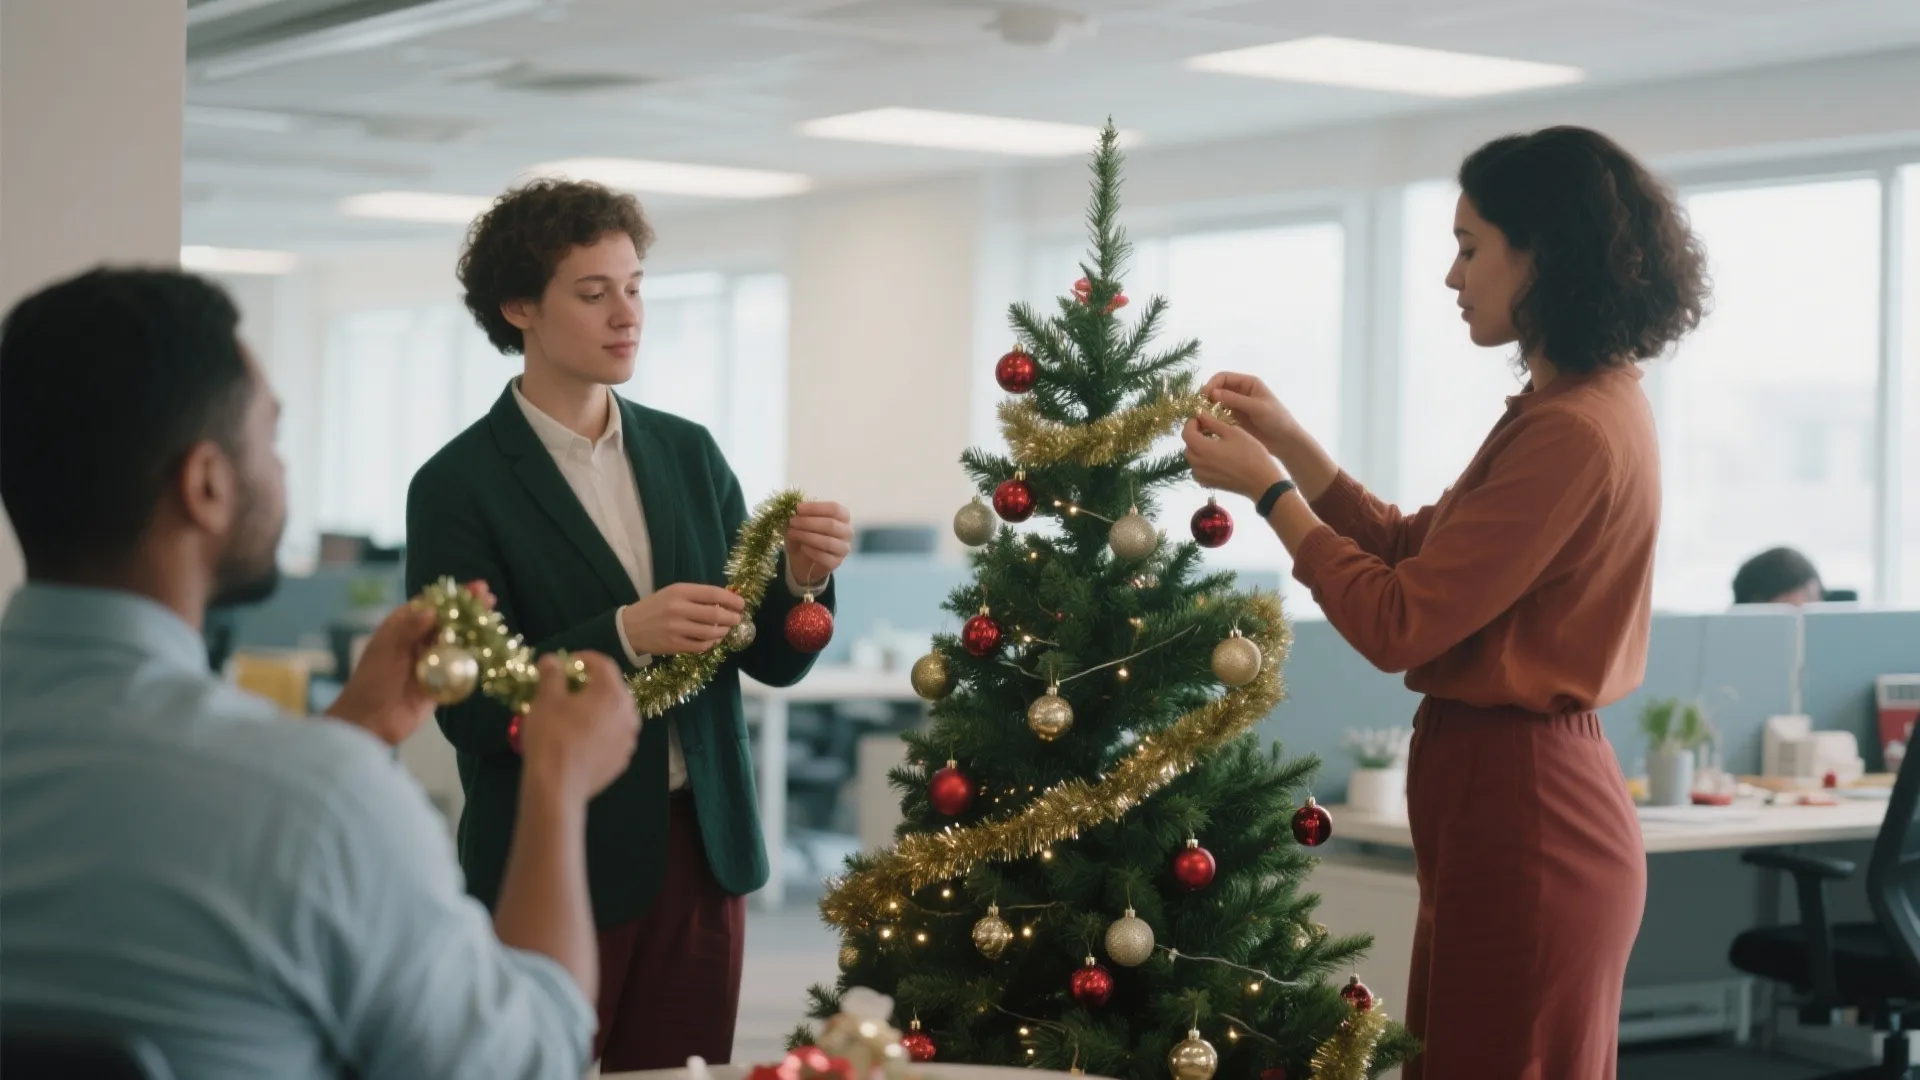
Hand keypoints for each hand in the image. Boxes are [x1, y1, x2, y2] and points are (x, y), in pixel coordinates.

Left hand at [324, 579, 494, 745]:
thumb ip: (408, 628)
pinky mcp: (442, 681)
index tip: (474, 587)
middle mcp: (418, 640)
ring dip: (475, 629)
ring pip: (457, 639)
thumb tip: (432, 609)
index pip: (430, 603)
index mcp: (401, 627)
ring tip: (495, 619)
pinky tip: (491, 647)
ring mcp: (432, 661)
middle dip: (469, 608)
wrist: (372, 722)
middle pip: (448, 619)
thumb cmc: (373, 681)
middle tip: (490, 597)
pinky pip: (461, 665)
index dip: (452, 595)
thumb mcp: (386, 650)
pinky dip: (475, 655)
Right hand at [518, 652, 638, 800]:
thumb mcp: (546, 699)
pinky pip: (613, 736)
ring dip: (597, 709)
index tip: (566, 663)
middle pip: (612, 689)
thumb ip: (552, 674)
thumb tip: (552, 660)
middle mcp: (629, 713)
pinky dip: (600, 731)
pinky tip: (580, 738)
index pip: (603, 664)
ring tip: (573, 714)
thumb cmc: (552, 736)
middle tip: (567, 689)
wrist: (557, 786)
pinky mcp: (622, 759)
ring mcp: (629, 739)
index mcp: (613, 692)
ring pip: (614, 714)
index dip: (584, 659)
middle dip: (591, 684)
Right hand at [620, 583, 744, 655]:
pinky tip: (713, 639)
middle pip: (715, 614)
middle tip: (737, 619)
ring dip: (723, 631)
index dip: (731, 599)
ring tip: (726, 629)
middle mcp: (678, 609)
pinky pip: (701, 646)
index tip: (741, 604)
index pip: (713, 594)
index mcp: (679, 591)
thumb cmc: (655, 607)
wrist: (629, 628)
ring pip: (711, 632)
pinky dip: (711, 643)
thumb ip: (697, 595)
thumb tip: (727, 599)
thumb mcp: (673, 593)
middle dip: (732, 617)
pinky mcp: (674, 645)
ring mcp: (676, 629)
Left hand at [785, 501, 852, 586]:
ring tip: (792, 533)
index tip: (798, 508)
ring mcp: (843, 548)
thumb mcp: (802, 522)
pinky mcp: (837, 562)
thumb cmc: (807, 535)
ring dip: (808, 536)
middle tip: (792, 522)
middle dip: (808, 522)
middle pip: (831, 524)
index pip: (834, 509)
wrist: (806, 560)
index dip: (815, 508)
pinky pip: (825, 557)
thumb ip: (801, 516)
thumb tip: (794, 511)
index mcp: (843, 516)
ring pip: (828, 542)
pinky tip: (802, 547)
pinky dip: (811, 551)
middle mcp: (847, 532)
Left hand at [1183, 412, 1285, 501]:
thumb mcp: (1233, 432)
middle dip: (1194, 435)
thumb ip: (1213, 423)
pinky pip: (1198, 470)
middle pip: (1188, 446)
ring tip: (1214, 444)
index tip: (1202, 418)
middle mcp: (1197, 463)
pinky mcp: (1208, 484)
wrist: (1261, 481)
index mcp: (1202, 448)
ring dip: (1198, 449)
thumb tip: (1200, 414)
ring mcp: (1202, 476)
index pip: (1186, 433)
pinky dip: (1202, 462)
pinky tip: (1216, 459)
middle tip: (1208, 429)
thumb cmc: (1250, 453)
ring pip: (1193, 459)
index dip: (1191, 423)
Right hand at [1204, 372, 1303, 454]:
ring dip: (1208, 407)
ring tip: (1202, 417)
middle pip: (1217, 388)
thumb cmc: (1276, 420)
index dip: (1212, 384)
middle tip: (1200, 407)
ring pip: (1216, 402)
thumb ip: (1235, 399)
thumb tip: (1212, 393)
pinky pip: (1219, 415)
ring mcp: (1237, 406)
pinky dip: (1212, 418)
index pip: (1224, 377)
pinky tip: (1208, 424)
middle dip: (1208, 396)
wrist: (1285, 441)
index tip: (1205, 396)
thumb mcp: (1257, 407)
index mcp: (1248, 383)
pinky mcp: (1234, 419)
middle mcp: (1241, 392)